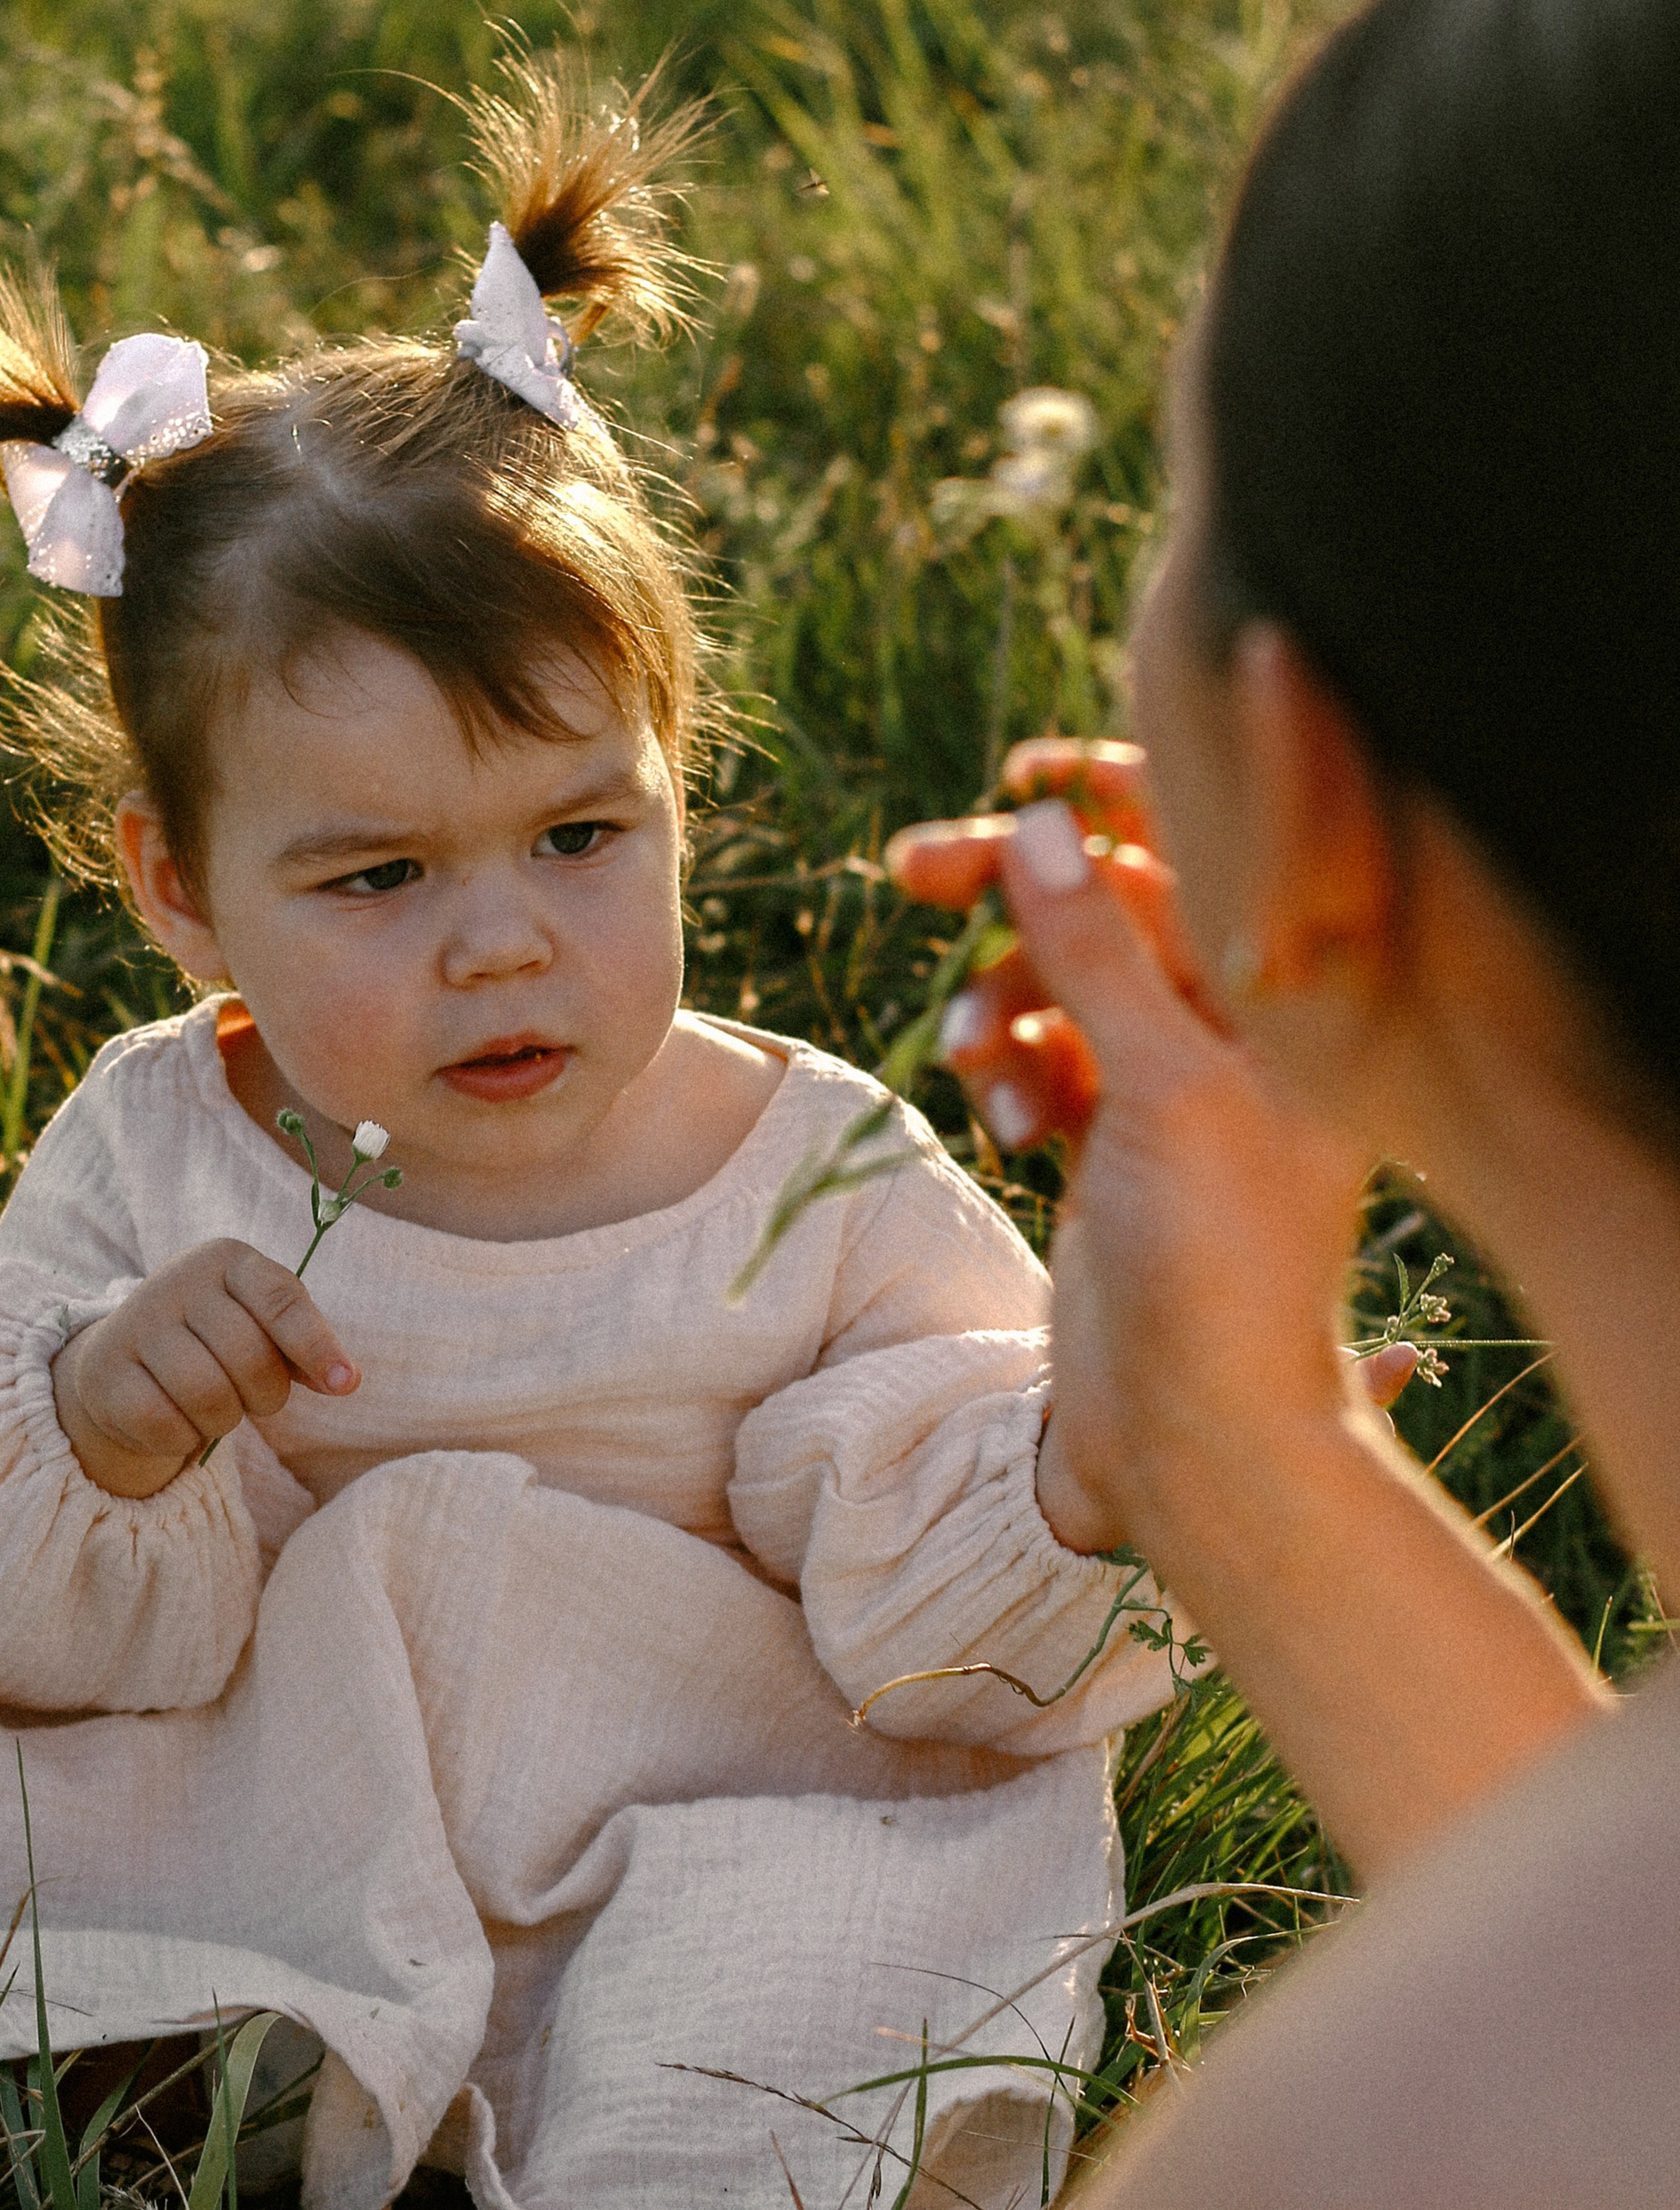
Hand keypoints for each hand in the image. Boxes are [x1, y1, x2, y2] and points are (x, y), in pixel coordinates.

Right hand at [51, 1240, 357, 1497]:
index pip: (281, 1300)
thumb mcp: (263, 1326)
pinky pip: (164, 1425)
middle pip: (250, 1358)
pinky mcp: (103, 1371)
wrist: (125, 1356)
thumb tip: (344, 1380)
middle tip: (253, 1399)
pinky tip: (178, 1423)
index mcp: (227, 1259)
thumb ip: (303, 1347)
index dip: (317, 1345)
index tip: (345, 1385)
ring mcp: (135, 1323)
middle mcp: (177, 1280)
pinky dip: (184, 1439)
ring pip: (207, 1396)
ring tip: (215, 1411)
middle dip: (265, 1396)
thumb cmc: (215, 1339)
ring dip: (224, 1422)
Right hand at [889, 747, 1403, 1556]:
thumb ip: (1097, 950)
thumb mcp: (1162, 1087)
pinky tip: (1004, 1125)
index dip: (1118, 795)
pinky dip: (1012, 1070)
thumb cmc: (1219, 1263)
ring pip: (1066, 979)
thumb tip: (1035, 822)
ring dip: (1003, 1003)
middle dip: (1018, 892)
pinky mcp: (1121, 1136)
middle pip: (1120, 900)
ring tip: (980, 1067)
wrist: (1196, 1430)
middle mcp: (1249, 1023)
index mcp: (1298, 994)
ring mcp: (1182, 1080)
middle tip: (910, 870)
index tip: (1023, 779)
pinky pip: (1048, 1053)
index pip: (1214, 839)